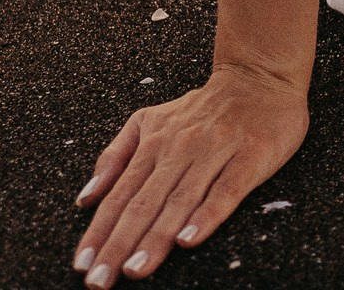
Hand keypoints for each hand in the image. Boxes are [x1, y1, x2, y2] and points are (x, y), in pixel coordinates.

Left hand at [73, 65, 307, 282]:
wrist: (261, 74)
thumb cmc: (204, 107)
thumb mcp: (151, 119)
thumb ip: (116, 155)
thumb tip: (85, 198)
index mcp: (155, 140)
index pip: (120, 194)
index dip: (99, 231)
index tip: (82, 265)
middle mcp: (181, 146)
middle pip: (145, 202)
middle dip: (119, 244)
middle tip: (100, 280)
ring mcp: (216, 150)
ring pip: (180, 200)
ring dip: (155, 238)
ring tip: (135, 270)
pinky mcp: (250, 156)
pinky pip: (226, 190)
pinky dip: (206, 215)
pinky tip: (189, 239)